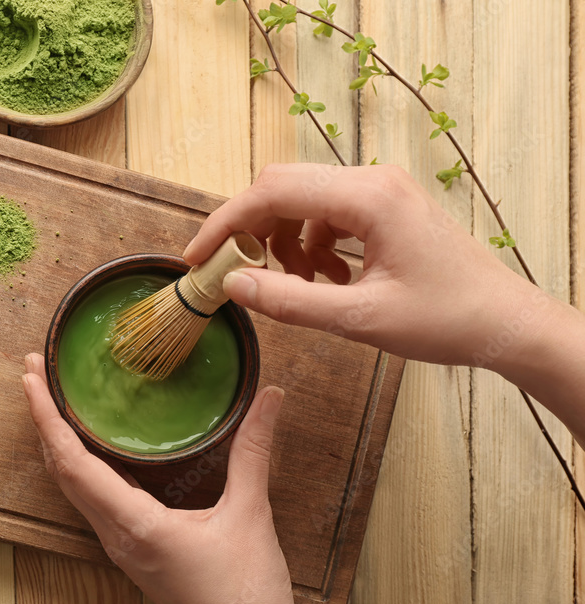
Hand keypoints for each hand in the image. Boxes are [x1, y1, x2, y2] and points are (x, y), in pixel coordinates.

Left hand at [22, 353, 301, 603]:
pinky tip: (89, 443)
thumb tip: (270, 397)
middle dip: (43, 419)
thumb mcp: (251, 514)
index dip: (47, 416)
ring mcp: (120, 544)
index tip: (31, 377)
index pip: (72, 462)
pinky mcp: (132, 548)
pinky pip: (92, 498)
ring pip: (72, 486)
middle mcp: (116, 534)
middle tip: (34, 372)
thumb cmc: (245, 594)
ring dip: (57, 440)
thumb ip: (254, 451)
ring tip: (51, 399)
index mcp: (135, 524)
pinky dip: (79, 463)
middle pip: (61, 470)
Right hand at [184, 163, 555, 367]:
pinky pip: (328, 215)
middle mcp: (373, 181)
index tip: (196, 257)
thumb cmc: (447, 320)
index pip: (272, 192)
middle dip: (252, 231)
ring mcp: (381, 191)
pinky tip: (328, 283)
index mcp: (368, 197)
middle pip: (283, 188)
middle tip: (237, 274)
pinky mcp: (386, 207)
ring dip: (285, 243)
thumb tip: (232, 287)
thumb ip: (290, 302)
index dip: (225, 224)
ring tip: (299, 287)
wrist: (506, 324)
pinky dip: (312, 246)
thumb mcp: (359, 320)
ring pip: (303, 202)